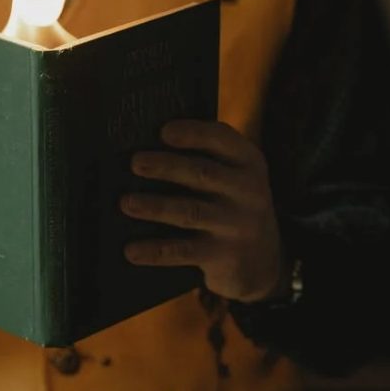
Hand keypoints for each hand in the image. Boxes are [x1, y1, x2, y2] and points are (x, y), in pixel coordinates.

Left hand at [120, 119, 285, 302]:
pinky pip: (184, 251)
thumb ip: (205, 158)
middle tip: (135, 162)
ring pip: (191, 212)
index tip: (164, 131)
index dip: (193, 133)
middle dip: (167, 166)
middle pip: (203, 174)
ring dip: (156, 206)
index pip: (222, 139)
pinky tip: (131, 250)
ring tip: (126, 202)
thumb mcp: (233, 176)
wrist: (263, 259)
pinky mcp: (225, 255)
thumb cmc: (232, 205)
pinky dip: (156, 251)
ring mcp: (237, 225)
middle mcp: (248, 191)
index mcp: (248, 162)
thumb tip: (146, 148)